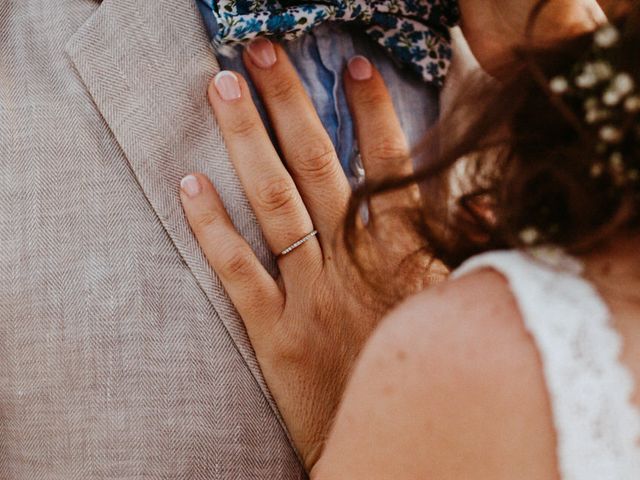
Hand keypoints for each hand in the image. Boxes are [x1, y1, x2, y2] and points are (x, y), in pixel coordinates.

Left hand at [180, 40, 445, 469]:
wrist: (397, 445)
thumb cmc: (427, 369)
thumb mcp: (459, 307)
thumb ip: (463, 249)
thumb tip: (468, 199)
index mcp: (404, 253)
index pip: (387, 164)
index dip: (371, 112)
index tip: (353, 64)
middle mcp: (353, 262)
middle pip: (317, 165)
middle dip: (291, 102)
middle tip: (263, 53)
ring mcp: (310, 294)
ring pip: (274, 202)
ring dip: (247, 141)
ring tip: (222, 89)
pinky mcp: (276, 333)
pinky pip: (238, 271)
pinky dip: (211, 227)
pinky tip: (188, 183)